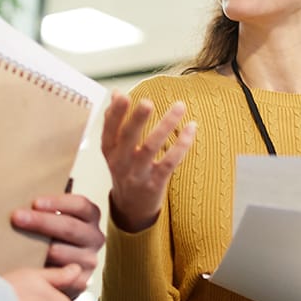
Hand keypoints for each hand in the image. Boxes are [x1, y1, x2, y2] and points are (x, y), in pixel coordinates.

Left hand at [11, 193, 103, 298]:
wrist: (59, 272)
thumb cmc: (51, 238)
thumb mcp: (55, 218)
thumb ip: (46, 207)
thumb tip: (19, 190)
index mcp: (90, 217)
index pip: (81, 205)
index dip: (58, 202)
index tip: (34, 202)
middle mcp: (95, 237)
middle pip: (70, 227)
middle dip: (42, 222)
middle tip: (17, 217)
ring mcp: (90, 260)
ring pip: (64, 252)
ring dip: (40, 249)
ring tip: (18, 246)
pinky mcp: (82, 281)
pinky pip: (62, 277)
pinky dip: (44, 272)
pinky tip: (28, 268)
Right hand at [101, 92, 195, 232]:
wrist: (131, 208)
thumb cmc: (125, 170)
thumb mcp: (114, 149)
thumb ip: (115, 122)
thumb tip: (116, 92)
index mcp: (110, 151)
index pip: (109, 130)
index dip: (114, 114)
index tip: (122, 96)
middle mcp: (121, 162)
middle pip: (128, 138)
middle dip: (137, 120)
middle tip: (148, 102)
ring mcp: (138, 174)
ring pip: (151, 148)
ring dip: (166, 126)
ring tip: (179, 106)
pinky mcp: (156, 183)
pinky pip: (170, 162)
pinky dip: (181, 145)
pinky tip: (192, 128)